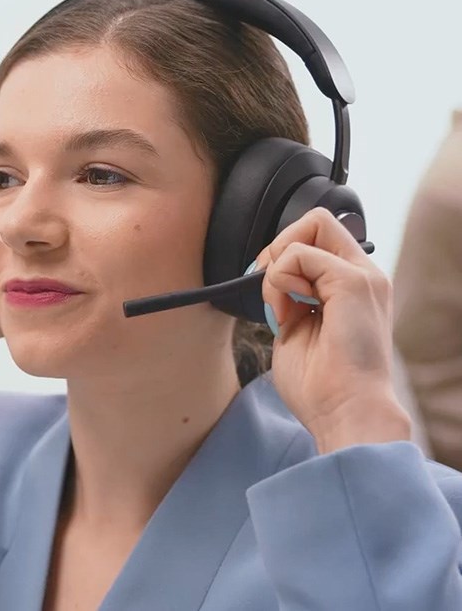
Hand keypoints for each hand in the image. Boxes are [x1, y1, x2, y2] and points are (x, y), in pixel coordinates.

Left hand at [256, 207, 410, 453]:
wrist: (344, 412)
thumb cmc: (320, 385)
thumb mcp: (296, 329)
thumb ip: (290, 298)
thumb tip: (271, 276)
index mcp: (352, 285)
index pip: (317, 236)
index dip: (283, 253)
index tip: (269, 289)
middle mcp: (363, 275)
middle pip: (316, 220)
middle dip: (279, 248)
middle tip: (272, 292)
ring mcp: (362, 276)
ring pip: (307, 229)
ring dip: (277, 270)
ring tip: (284, 311)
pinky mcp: (352, 283)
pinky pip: (299, 254)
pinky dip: (279, 281)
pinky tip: (287, 315)